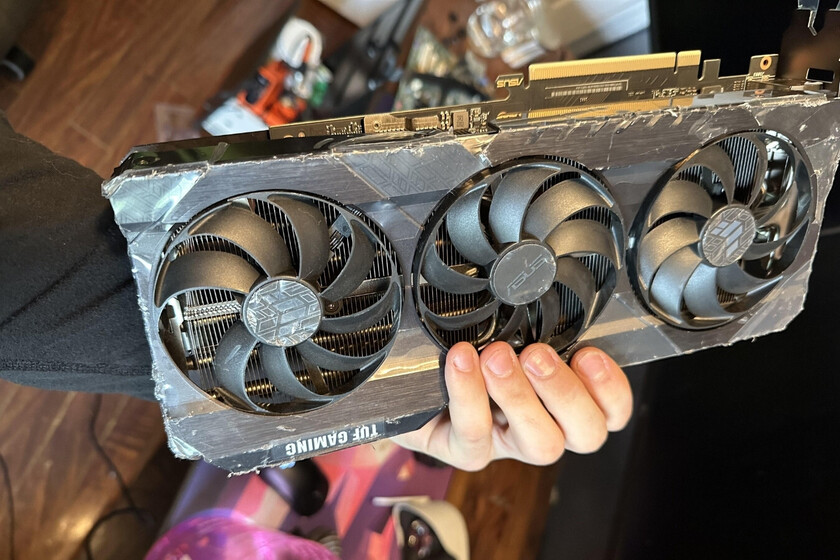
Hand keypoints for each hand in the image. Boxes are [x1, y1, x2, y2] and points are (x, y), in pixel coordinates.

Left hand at [392, 341, 631, 470]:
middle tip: (537, 355)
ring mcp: (507, 444)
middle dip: (567, 391)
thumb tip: (538, 283)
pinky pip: (476, 434)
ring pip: (540, 443)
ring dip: (522, 397)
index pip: (610, 410)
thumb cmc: (464, 347)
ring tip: (496, 357)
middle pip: (586, 433)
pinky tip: (461, 361)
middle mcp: (542, 425)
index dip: (611, 389)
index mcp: (561, 397)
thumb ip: (529, 320)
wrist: (407, 378)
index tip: (589, 354)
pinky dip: (469, 394)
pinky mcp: (467, 452)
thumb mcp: (502, 328)